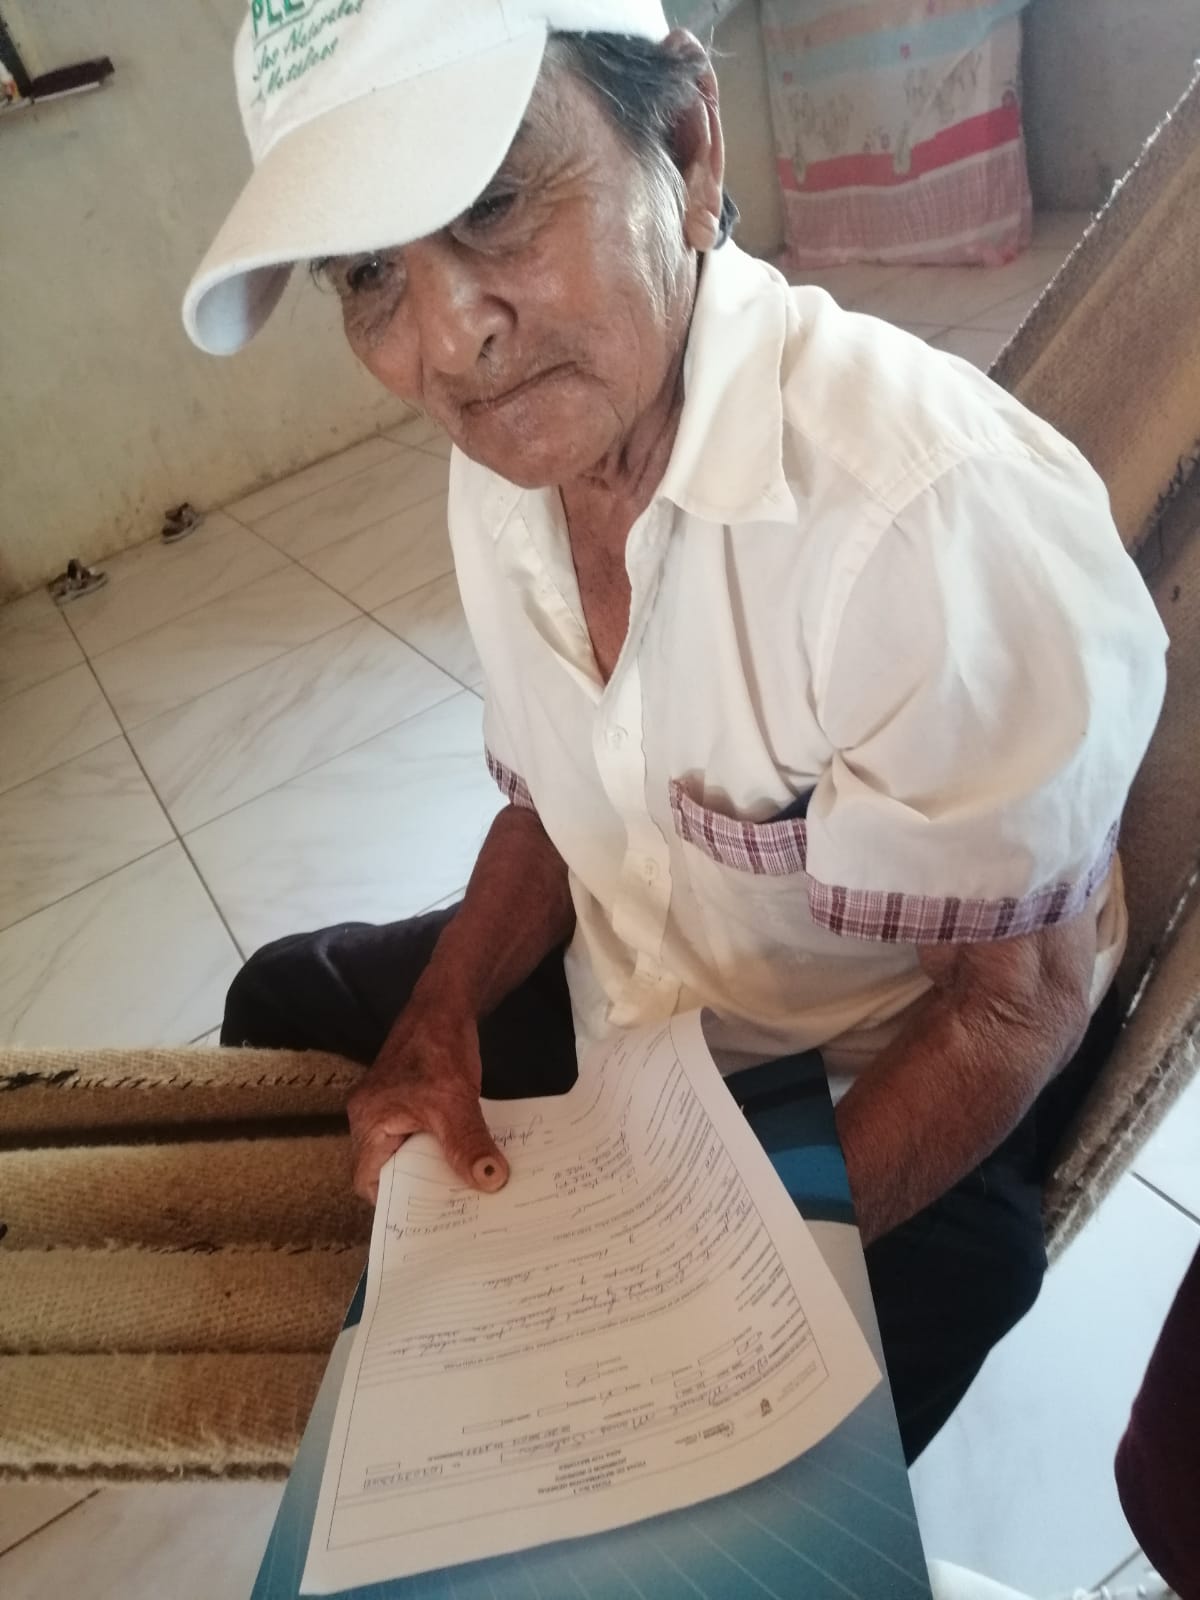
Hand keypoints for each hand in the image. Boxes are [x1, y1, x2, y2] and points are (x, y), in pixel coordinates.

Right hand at [346, 996, 508, 1205]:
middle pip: (385, 1168)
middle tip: (452, 1208)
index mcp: (368, 1120)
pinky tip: (465, 1155)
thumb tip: (490, 1182)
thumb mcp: (456, 1102)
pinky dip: (438, 1147)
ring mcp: (385, 1106)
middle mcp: (369, 1116)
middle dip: (417, 1188)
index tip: (425, 1216)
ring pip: (403, 1151)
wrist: (446, 1005)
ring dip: (431, 1167)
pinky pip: (415, 1134)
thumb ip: (468, 1145)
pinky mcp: (404, 1098)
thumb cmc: (440, 1047)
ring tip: (463, 1187)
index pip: (365, 1178)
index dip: (391, 1202)